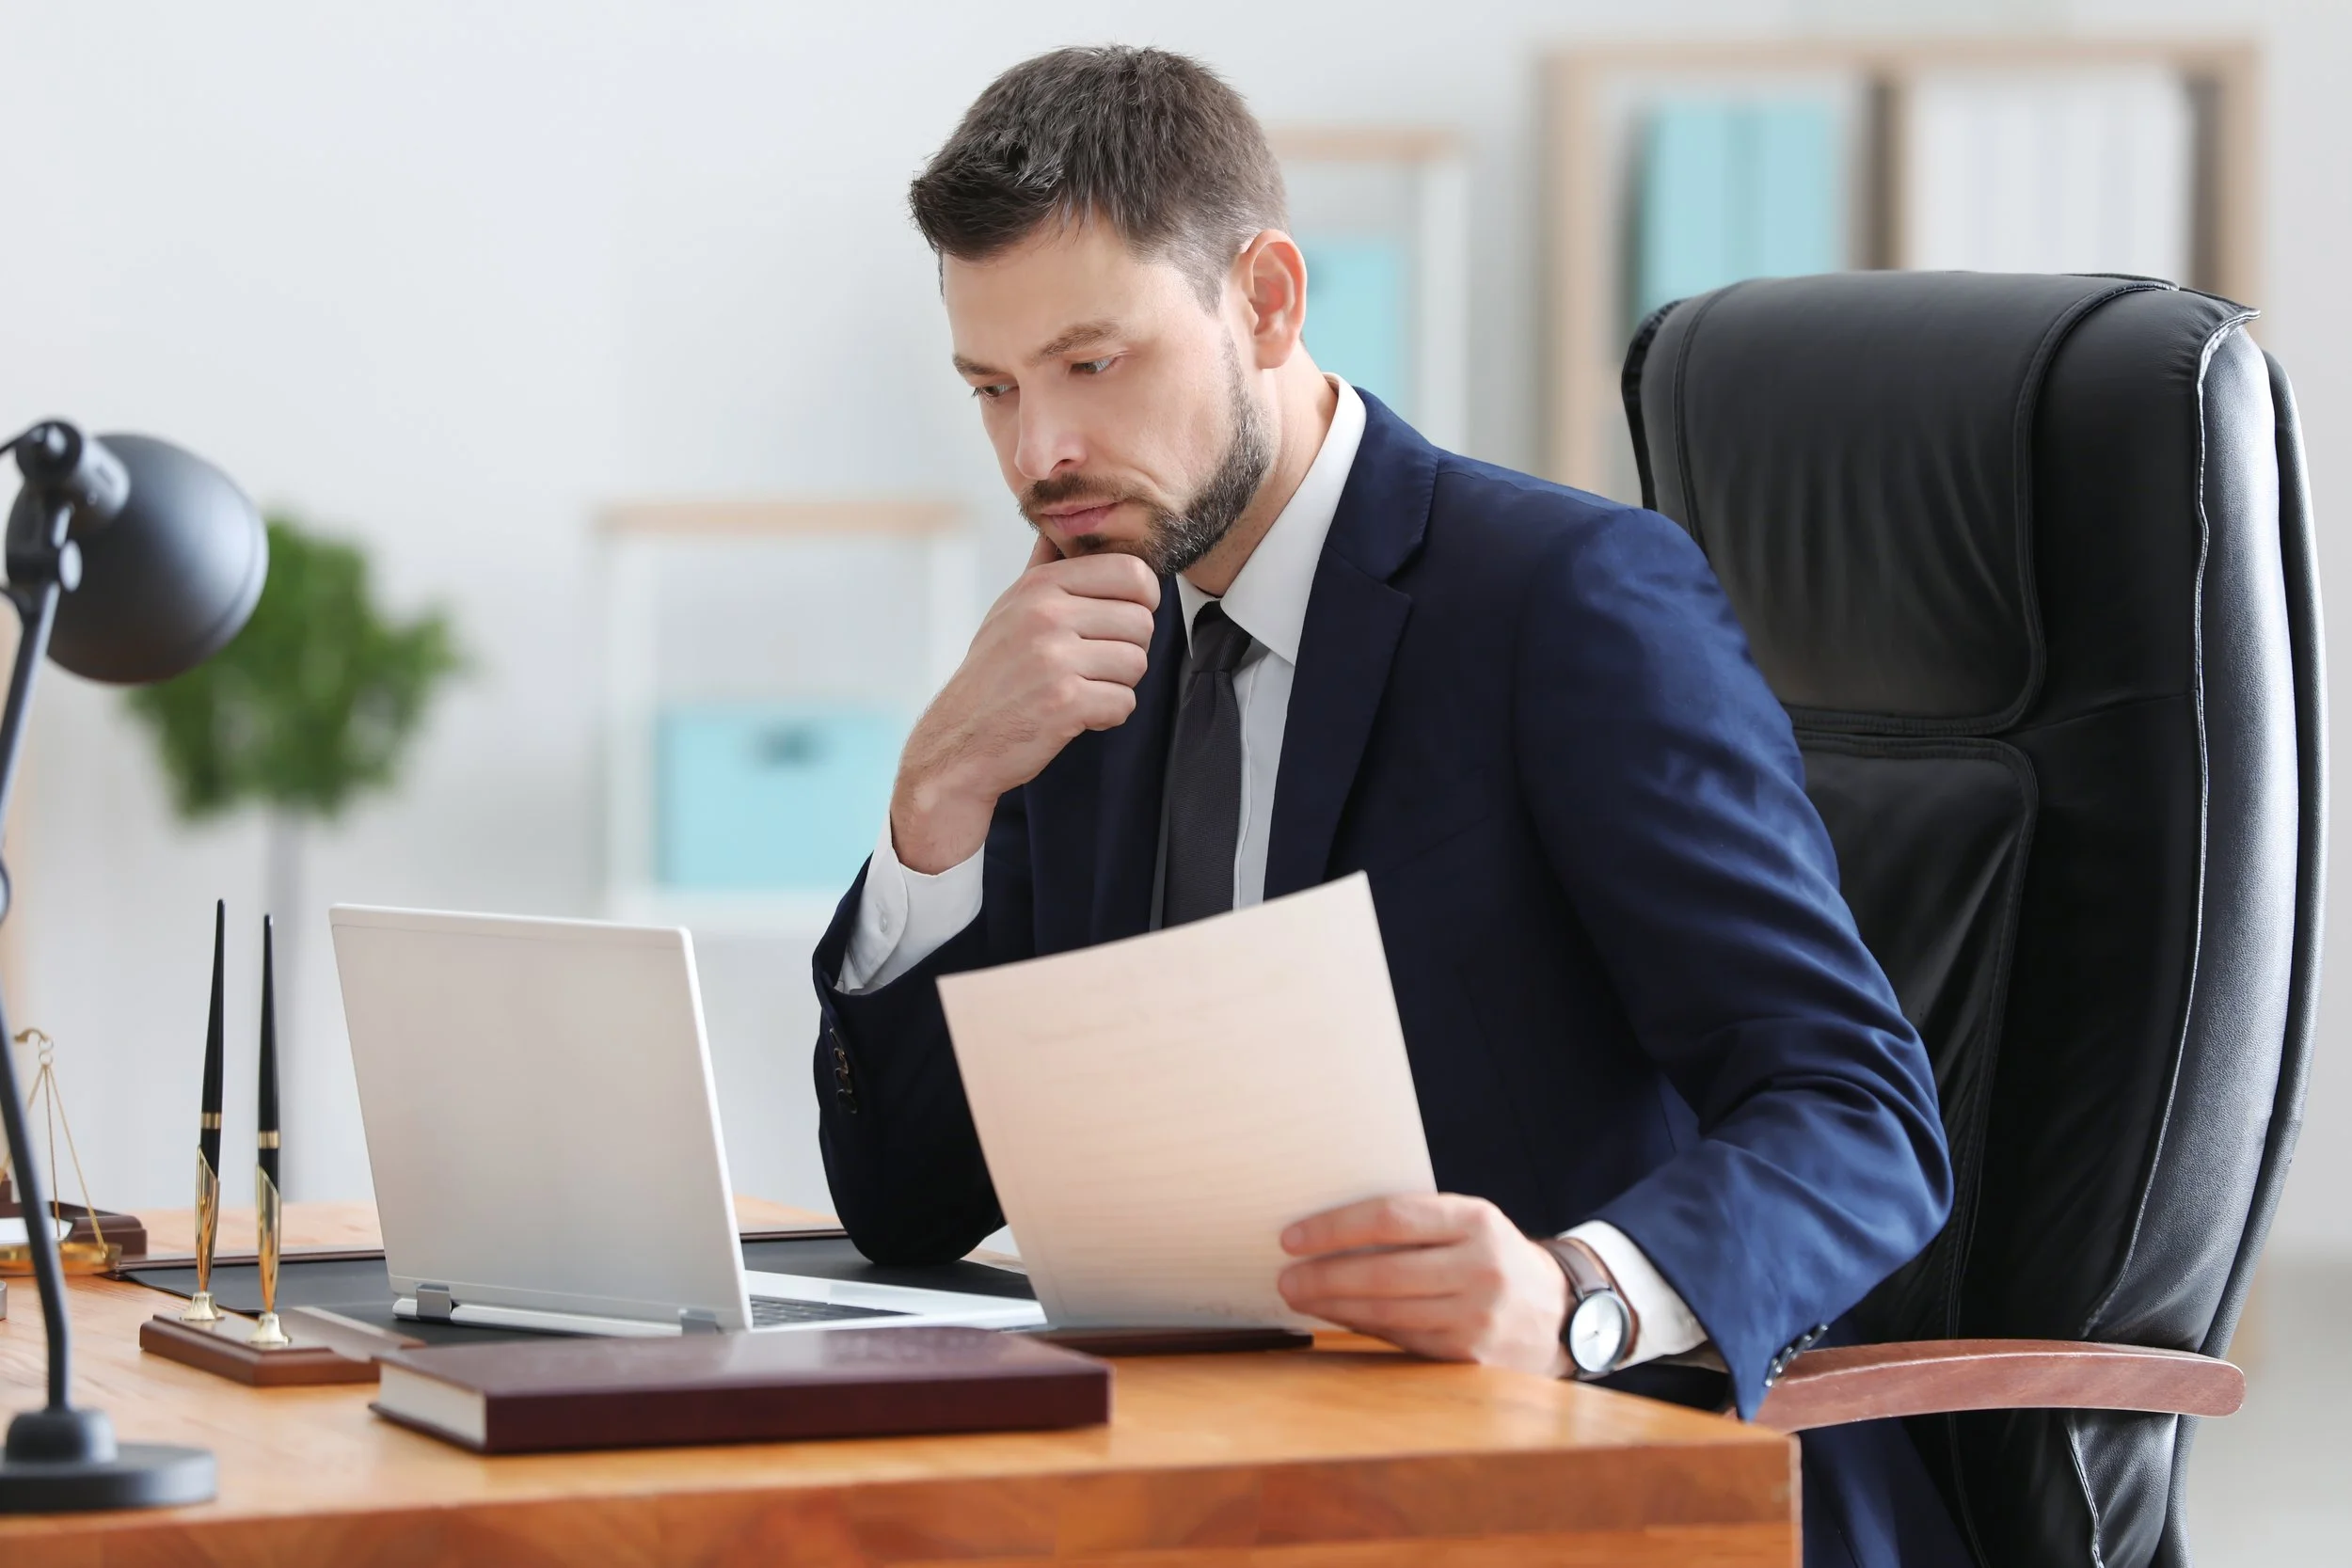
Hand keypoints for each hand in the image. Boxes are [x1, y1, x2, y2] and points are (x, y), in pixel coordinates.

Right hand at [892, 535, 1159, 872]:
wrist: (958, 742)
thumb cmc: (992, 675)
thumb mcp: (1010, 609)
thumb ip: (1043, 569)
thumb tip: (1057, 524)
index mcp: (1040, 586)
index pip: (1133, 573)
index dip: (1142, 601)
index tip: (1122, 621)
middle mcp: (1047, 614)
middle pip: (1142, 621)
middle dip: (1129, 648)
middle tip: (1096, 665)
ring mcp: (1055, 658)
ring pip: (1137, 663)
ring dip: (1118, 684)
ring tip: (1082, 688)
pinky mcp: (1065, 702)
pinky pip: (1124, 702)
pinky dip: (1108, 715)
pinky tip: (1079, 715)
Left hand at [1277, 1193, 1570, 1377]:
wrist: (1559, 1313)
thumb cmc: (1493, 1257)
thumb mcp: (1469, 1224)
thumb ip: (1415, 1224)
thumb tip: (1328, 1234)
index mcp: (1477, 1220)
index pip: (1391, 1217)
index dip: (1334, 1228)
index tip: (1291, 1238)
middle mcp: (1482, 1267)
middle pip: (1382, 1271)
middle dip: (1323, 1275)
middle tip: (1285, 1278)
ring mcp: (1479, 1316)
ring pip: (1387, 1312)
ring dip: (1333, 1306)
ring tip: (1299, 1298)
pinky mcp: (1471, 1358)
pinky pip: (1402, 1341)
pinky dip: (1363, 1329)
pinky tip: (1337, 1318)